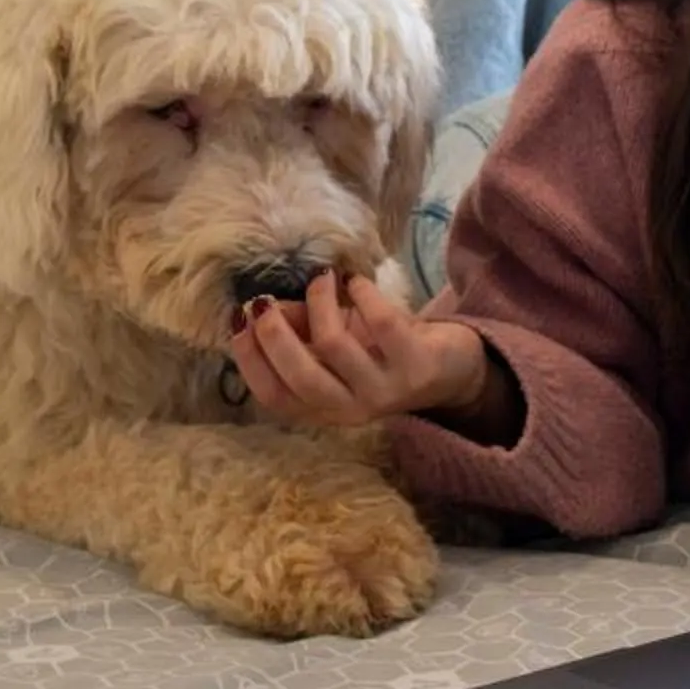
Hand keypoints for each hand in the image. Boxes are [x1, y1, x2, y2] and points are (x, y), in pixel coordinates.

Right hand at [228, 273, 497, 429]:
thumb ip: (297, 329)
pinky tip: (356, 281)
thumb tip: (258, 309)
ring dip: (318, 304)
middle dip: (274, 335)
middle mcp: (351, 409)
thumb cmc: (381, 351)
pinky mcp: (418, 367)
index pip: (275, 398)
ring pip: (334, 347)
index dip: (250, 361)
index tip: (238, 319)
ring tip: (321, 279)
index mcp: (324, 408)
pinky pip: (381, 324)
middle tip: (263, 300)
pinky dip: (362, 294)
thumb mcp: (334, 342)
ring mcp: (385, 391)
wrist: (451, 368)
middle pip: (300, 380)